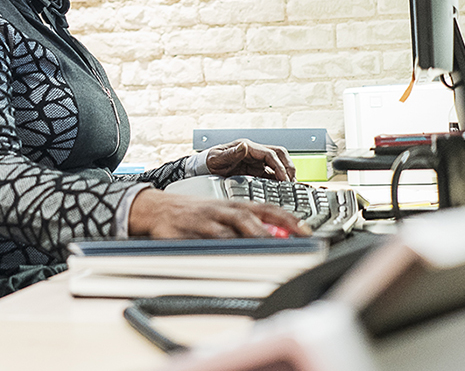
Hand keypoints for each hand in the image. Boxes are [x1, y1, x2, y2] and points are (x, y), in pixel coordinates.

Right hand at [128, 188, 309, 238]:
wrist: (158, 208)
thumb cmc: (197, 213)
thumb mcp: (225, 212)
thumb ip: (251, 224)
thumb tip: (281, 236)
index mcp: (234, 204)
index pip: (267, 207)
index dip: (287, 218)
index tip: (305, 230)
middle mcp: (221, 211)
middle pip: (247, 218)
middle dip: (267, 231)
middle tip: (285, 244)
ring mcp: (204, 223)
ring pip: (226, 233)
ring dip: (244, 243)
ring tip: (261, 254)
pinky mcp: (187, 235)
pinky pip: (203, 246)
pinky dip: (216, 252)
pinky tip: (227, 260)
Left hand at [204, 139, 294, 181]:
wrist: (204, 168)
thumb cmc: (210, 161)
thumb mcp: (217, 158)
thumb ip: (230, 153)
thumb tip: (243, 146)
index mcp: (248, 147)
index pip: (270, 154)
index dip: (279, 166)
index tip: (284, 178)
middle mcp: (255, 152)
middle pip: (280, 155)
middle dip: (288, 167)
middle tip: (292, 182)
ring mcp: (256, 162)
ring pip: (279, 164)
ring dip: (286, 173)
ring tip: (291, 186)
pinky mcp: (256, 171)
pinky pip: (272, 173)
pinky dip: (279, 180)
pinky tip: (283, 188)